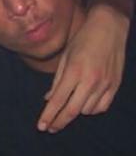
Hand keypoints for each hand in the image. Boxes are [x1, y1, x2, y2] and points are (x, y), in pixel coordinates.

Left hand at [37, 6, 128, 131]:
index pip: (58, 101)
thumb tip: (48, 99)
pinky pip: (102, 106)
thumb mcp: (65, 57)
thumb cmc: (82, 40)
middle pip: (72, 111)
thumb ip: (57, 81)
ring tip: (65, 111)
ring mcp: (105, 84)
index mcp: (74, 72)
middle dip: (59, 122)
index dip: (48, 116)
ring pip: (87, 110)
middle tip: (50, 128)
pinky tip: (83, 106)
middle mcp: (91, 81)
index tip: (41, 126)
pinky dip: (91, 109)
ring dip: (74, 113)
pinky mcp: (115, 85)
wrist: (109, 28)